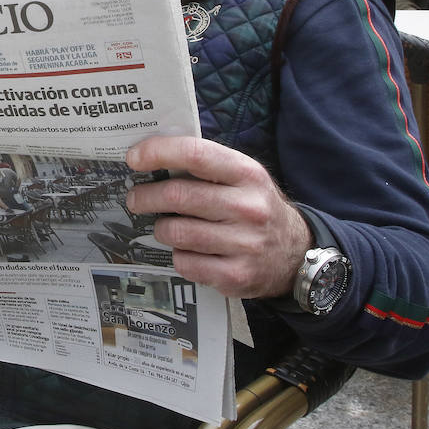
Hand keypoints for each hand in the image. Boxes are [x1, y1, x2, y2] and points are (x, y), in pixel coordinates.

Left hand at [124, 136, 311, 299]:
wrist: (295, 254)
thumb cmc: (254, 207)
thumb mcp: (243, 177)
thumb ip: (205, 165)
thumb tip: (150, 155)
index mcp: (247, 174)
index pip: (195, 154)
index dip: (158, 152)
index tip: (133, 158)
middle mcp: (249, 207)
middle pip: (177, 196)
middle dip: (145, 196)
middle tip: (135, 199)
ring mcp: (244, 244)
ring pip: (175, 232)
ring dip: (160, 229)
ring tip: (165, 226)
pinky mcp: (236, 275)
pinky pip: (184, 262)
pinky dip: (178, 255)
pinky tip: (188, 250)